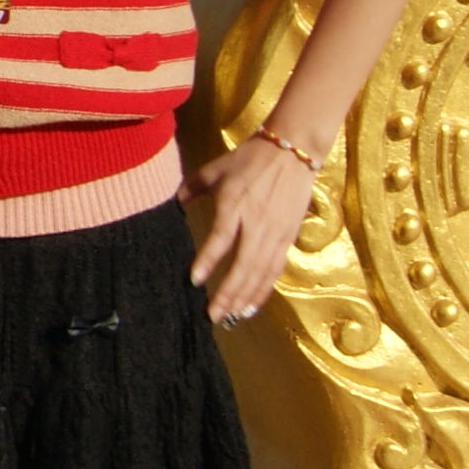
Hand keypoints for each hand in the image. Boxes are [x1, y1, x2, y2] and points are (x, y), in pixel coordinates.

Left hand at [187, 136, 320, 325]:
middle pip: (243, 264)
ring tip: (230, 317)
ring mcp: (275, 232)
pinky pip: (275, 270)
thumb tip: (174, 204)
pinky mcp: (288, 238)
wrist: (294, 151)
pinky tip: (251, 306)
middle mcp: (256, 222)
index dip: (208, 260)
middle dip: (228, 292)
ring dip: (245, 297)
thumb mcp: (215, 170)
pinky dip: (263, 290)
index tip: (194, 280)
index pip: (221, 237)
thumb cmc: (250, 158)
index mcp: (235, 203)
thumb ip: (192, 188)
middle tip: (213, 315)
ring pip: (261, 272)